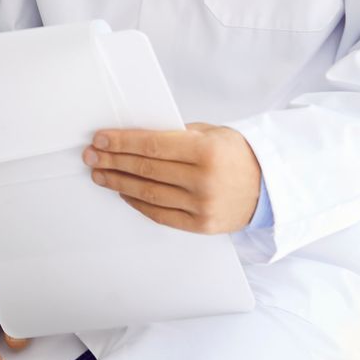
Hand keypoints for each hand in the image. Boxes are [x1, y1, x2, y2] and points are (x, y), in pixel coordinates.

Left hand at [85, 122, 260, 233]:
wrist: (269, 188)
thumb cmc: (237, 155)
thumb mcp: (212, 133)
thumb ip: (175, 134)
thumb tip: (133, 137)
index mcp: (206, 151)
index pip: (152, 146)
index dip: (121, 142)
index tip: (100, 139)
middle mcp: (203, 180)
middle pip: (145, 169)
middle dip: (112, 161)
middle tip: (91, 156)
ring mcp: (201, 206)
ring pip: (148, 193)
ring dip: (118, 182)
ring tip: (99, 174)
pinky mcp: (200, 226)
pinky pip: (159, 214)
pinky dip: (137, 202)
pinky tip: (123, 192)